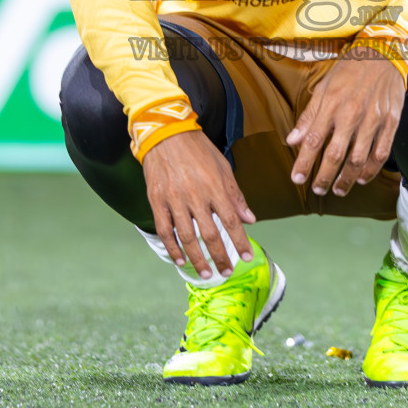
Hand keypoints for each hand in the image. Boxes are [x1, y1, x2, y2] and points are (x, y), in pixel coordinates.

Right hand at [142, 131, 254, 279]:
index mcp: (215, 186)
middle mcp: (195, 195)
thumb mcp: (223, 167)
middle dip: (220, 257)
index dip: (240, 242)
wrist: (165, 133)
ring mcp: (174, 199)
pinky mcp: (157, 200)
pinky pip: (164, 230)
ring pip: (187, 237)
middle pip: (210, 234)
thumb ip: (235, 195)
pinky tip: (181, 260)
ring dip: (198, 259)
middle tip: (227, 272)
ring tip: (207, 274)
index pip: (231, 221)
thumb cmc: (198, 149)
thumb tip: (250, 219)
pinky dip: (172, 247)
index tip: (247, 258)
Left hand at [287, 56, 405, 196]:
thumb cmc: (350, 70)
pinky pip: (381, 153)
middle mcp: (352, 114)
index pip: (313, 140)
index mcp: (331, 104)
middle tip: (317, 190)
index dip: (304, 163)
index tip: (296, 178)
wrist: (384, 54)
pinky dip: (371, 170)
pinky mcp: (391, 123)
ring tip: (338, 190)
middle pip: (335, 155)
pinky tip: (362, 178)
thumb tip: (292, 140)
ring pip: (359, 159)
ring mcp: (373, 120)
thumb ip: (309, 116)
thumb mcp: (323, 87)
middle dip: (324, 176)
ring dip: (347, 179)